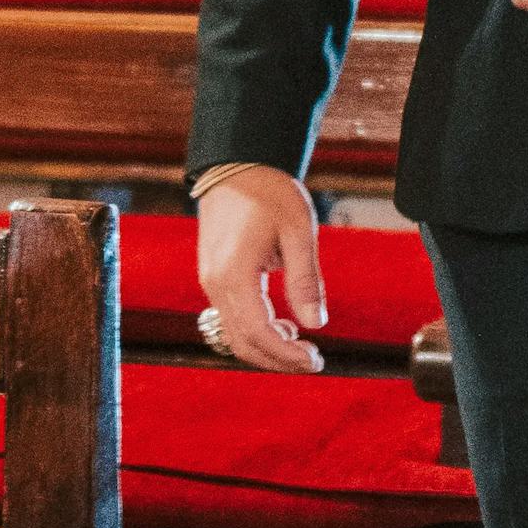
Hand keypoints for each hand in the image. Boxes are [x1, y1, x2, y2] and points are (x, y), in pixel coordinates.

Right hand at [192, 164, 326, 373]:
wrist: (235, 166)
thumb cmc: (269, 193)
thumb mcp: (298, 231)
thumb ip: (307, 280)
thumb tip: (317, 323)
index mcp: (235, 274)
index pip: (258, 333)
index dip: (287, 354)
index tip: (315, 360)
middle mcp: (214, 284)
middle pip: (242, 342)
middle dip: (278, 360)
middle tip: (312, 361)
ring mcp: (209, 282)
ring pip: (233, 334)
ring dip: (266, 348)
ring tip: (300, 345)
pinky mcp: (212, 278)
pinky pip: (230, 318)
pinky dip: (254, 331)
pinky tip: (281, 326)